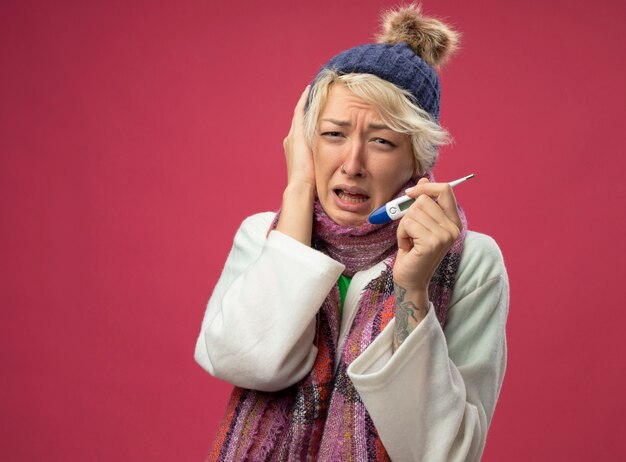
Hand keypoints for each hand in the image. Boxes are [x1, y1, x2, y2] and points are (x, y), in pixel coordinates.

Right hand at [276, 86, 316, 245]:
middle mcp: (292, 141)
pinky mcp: (297, 133)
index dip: (312, 122)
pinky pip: (301, 110)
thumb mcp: (322, 174)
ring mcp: (293, 136)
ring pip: (300, 114)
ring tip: (315, 89)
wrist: (301, 188)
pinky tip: (312, 89)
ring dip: (308, 102)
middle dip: (309, 108)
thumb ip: (330, 168)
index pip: (305, 132)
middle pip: (301, 120)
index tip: (322, 113)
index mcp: (297, 151)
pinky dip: (306, 100)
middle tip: (317, 95)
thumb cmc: (313, 187)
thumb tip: (347, 171)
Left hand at [393, 177, 461, 300]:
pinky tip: (407, 247)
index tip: (410, 194)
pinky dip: (401, 234)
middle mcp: (453, 228)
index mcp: (453, 221)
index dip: (425, 187)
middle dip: (409, 213)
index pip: (445, 190)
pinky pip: (408, 224)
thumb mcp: (419, 223)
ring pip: (413, 212)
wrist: (410, 279)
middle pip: (424, 200)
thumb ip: (424, 203)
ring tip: (409, 241)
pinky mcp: (432, 243)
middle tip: (410, 232)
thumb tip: (424, 179)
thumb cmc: (413, 251)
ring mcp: (444, 236)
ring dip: (403, 226)